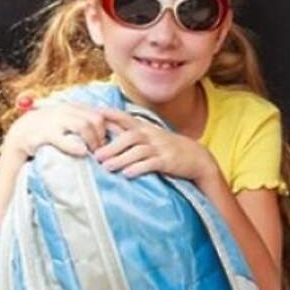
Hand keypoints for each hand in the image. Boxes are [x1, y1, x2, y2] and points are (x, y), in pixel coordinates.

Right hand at [4, 102, 106, 159]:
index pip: (102, 112)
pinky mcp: (45, 133)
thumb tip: (114, 133)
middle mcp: (66, 110)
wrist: (21, 133)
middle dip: (103, 135)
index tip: (119, 141)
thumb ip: (88, 123)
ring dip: (93, 141)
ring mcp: (55, 120)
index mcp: (75, 107)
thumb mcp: (70, 121)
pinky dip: (74, 146)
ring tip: (94, 153)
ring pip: (83, 125)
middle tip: (103, 150)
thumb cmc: (51, 130)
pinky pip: (62, 139)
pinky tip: (82, 152)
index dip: (114, 127)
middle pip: (96, 118)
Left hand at [94, 109, 214, 180]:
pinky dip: (139, 168)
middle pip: (129, 137)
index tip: (92, 115)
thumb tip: (104, 129)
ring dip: (121, 159)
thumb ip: (129, 132)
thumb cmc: (167, 147)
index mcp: (145, 128)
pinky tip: (128, 174)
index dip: (109, 114)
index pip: (124, 117)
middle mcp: (152, 136)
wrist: (196, 157)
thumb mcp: (150, 135)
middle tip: (96, 156)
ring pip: (138, 151)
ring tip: (107, 168)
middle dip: (112, 146)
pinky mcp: (168, 161)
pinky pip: (152, 163)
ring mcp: (160, 148)